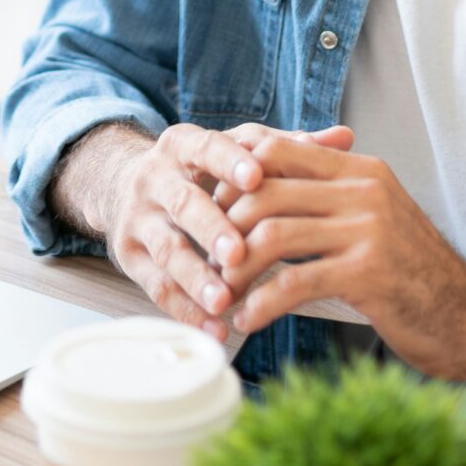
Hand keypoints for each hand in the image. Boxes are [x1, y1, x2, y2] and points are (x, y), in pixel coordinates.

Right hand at [95, 123, 352, 342]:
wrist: (122, 185)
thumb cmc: (198, 170)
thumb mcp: (233, 150)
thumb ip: (285, 147)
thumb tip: (344, 138)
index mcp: (183, 146)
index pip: (206, 148)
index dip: (230, 162)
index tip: (257, 177)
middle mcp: (155, 179)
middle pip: (183, 202)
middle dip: (211, 227)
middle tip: (238, 252)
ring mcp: (139, 220)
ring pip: (166, 250)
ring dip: (196, 278)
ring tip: (225, 301)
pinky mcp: (129, 257)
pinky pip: (156, 288)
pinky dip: (185, 310)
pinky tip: (214, 327)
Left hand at [218, 130, 465, 378]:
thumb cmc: (416, 276)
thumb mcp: (376, 220)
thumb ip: (331, 199)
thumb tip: (266, 191)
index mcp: (361, 171)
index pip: (278, 149)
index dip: (233, 175)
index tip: (209, 206)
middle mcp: (364, 190)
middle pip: (265, 189)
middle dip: (224, 224)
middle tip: (206, 256)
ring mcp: (368, 229)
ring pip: (273, 233)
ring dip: (236, 267)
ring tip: (221, 293)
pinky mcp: (369, 273)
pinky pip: (295, 283)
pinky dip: (262, 303)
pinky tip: (249, 321)